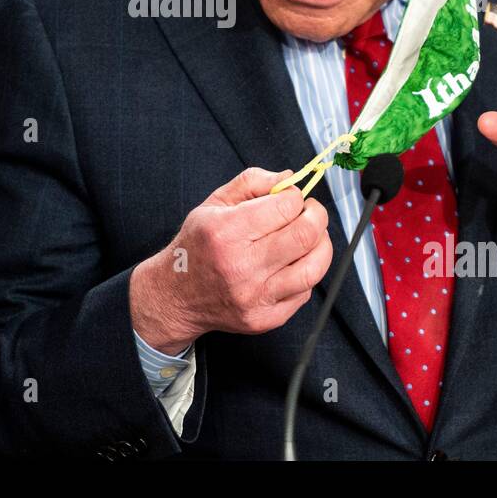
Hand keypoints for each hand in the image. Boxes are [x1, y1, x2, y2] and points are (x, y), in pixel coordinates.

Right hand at [129, 167, 332, 354]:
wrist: (176, 296)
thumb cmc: (196, 247)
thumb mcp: (213, 204)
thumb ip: (252, 182)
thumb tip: (288, 178)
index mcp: (226, 232)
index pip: (285, 207)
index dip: (296, 196)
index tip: (291, 197)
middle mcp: (241, 266)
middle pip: (304, 236)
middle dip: (316, 216)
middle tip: (310, 212)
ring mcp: (255, 297)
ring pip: (313, 268)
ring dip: (321, 246)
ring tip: (311, 237)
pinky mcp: (264, 319)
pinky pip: (304, 294)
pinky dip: (306, 274)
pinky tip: (293, 264)